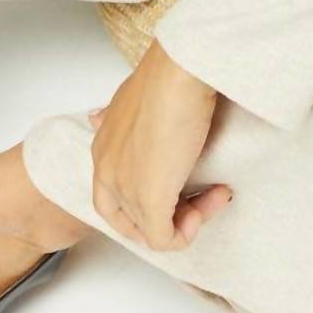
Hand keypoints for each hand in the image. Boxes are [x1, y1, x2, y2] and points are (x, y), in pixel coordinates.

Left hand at [87, 39, 233, 250]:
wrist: (179, 73)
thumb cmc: (167, 77)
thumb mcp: (130, 98)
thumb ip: (114, 117)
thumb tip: (96, 118)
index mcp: (102, 146)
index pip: (111, 196)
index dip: (143, 202)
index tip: (181, 183)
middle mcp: (106, 170)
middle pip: (128, 219)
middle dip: (165, 216)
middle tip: (201, 196)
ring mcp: (125, 187)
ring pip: (150, 230)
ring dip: (188, 218)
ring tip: (216, 193)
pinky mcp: (149, 201)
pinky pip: (164, 240)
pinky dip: (187, 233)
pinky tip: (212, 200)